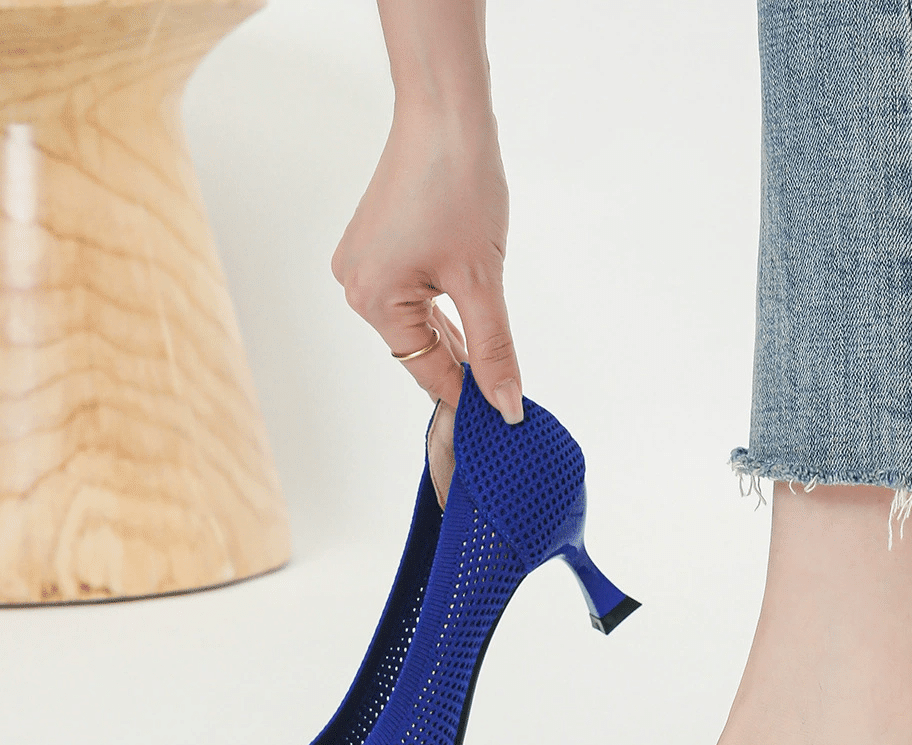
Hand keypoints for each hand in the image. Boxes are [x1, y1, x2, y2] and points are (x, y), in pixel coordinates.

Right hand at [331, 115, 522, 422]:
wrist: (445, 113)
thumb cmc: (458, 185)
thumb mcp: (482, 282)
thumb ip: (494, 349)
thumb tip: (505, 403)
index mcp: (373, 299)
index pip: (427, 369)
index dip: (468, 395)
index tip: (502, 416)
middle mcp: (357, 285)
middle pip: (419, 348)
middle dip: (462, 364)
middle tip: (506, 392)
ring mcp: (363, 264)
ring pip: (417, 323)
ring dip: (455, 335)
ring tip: (493, 355)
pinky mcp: (377, 246)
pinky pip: (411, 296)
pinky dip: (442, 308)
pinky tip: (470, 317)